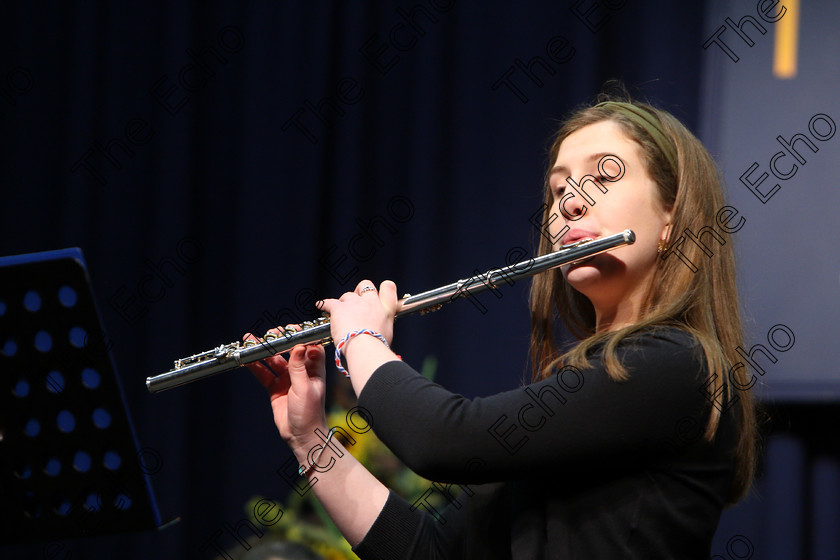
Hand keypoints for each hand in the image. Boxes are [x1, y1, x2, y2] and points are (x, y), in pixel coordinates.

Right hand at [244, 328, 327, 448]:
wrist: (301, 436)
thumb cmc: (310, 414)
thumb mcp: (305, 388)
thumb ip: (299, 367)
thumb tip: (299, 345)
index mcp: (314, 369)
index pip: (308, 346)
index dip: (299, 336)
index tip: (288, 330)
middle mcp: (301, 372)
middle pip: (289, 351)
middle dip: (278, 341)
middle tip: (268, 334)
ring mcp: (288, 379)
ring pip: (274, 361)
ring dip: (263, 352)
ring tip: (251, 341)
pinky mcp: (276, 388)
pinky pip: (264, 374)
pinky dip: (256, 367)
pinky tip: (247, 360)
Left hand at [318, 279, 398, 346]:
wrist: (365, 348)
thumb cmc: (377, 345)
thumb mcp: (388, 334)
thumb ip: (383, 325)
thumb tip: (380, 327)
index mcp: (386, 308)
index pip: (388, 287)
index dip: (383, 288)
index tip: (378, 294)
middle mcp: (371, 302)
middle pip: (365, 285)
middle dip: (360, 291)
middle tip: (357, 302)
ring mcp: (355, 303)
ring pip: (348, 295)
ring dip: (344, 302)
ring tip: (341, 312)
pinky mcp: (339, 308)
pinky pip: (329, 302)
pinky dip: (324, 304)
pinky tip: (321, 306)